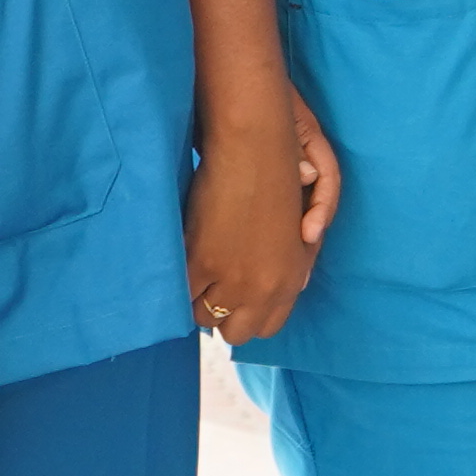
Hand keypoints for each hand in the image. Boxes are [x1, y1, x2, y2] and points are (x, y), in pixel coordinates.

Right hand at [188, 104, 332, 346]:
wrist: (254, 142)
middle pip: (236, 332)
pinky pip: (180, 296)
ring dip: (196, 300)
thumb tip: (296, 288)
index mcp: (291, 281)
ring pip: (203, 317)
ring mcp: (232, 279)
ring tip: (193, 272)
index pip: (267, 326)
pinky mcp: (200, 261)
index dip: (247, 314)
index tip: (233, 299)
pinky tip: (177, 265)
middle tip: (210, 288)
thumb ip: (299, 260)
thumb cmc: (278, 172)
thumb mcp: (297, 224)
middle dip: (223, 314)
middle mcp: (265, 288)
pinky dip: (176, 285)